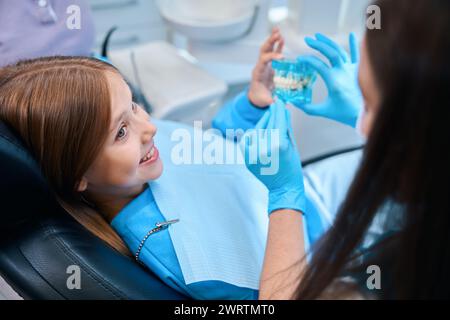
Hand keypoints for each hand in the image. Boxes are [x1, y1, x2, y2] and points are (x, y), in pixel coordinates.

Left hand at [240, 99, 305, 214]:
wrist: (283, 187)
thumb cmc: (291, 167)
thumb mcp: (292, 145)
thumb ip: (286, 127)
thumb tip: (283, 111)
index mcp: (278, 145)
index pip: (278, 122)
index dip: (278, 111)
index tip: (278, 102)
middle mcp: (264, 149)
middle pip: (267, 126)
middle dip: (271, 115)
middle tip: (273, 106)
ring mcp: (254, 154)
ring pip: (256, 131)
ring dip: (263, 124)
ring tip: (269, 120)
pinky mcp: (247, 159)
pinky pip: (247, 141)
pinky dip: (252, 135)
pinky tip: (258, 132)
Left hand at [248, 28, 283, 107]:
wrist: (256, 98)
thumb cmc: (260, 99)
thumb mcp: (265, 101)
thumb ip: (272, 101)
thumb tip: (279, 102)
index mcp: (258, 73)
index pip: (264, 61)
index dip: (272, 57)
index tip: (282, 57)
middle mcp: (260, 66)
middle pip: (263, 51)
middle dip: (270, 42)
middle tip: (277, 34)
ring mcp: (265, 65)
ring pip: (267, 49)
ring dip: (272, 39)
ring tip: (278, 29)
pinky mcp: (270, 65)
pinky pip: (273, 53)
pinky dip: (277, 45)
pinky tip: (282, 37)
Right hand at [291, 33, 362, 127]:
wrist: (363, 114)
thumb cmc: (343, 113)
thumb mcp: (323, 111)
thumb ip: (307, 107)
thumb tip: (293, 102)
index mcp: (334, 81)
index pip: (318, 65)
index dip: (307, 61)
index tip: (299, 59)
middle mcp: (343, 72)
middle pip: (330, 53)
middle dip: (318, 44)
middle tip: (307, 40)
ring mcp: (352, 70)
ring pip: (340, 51)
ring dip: (329, 42)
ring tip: (318, 36)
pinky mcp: (358, 71)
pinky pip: (356, 55)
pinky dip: (354, 44)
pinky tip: (350, 34)